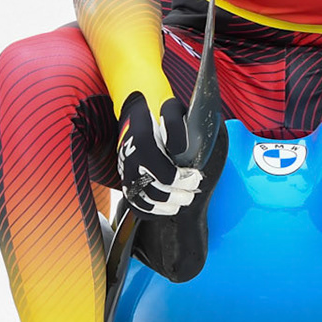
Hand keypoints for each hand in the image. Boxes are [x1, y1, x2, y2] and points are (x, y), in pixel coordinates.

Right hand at [115, 92, 201, 216]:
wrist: (134, 115)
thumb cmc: (157, 113)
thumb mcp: (171, 109)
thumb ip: (177, 125)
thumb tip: (180, 151)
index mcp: (143, 143)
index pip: (164, 174)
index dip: (183, 180)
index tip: (196, 176)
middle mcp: (131, 160)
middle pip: (155, 191)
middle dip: (179, 196)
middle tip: (192, 193)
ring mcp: (126, 173)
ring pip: (144, 202)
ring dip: (167, 206)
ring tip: (182, 201)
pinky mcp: (125, 181)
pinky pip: (135, 205)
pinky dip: (151, 212)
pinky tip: (167, 208)